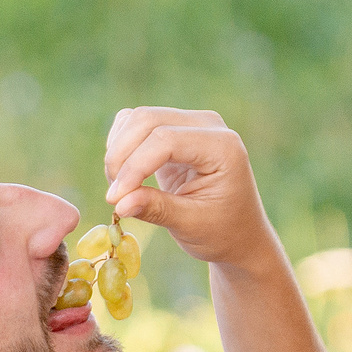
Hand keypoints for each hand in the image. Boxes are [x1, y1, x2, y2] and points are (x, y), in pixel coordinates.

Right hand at [101, 108, 281, 271]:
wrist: (237, 231)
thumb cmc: (222, 231)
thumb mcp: (192, 225)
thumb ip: (156, 209)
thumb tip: (118, 203)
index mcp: (222, 146)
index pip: (166, 140)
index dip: (134, 167)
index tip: (115, 200)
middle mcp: (208, 125)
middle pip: (147, 120)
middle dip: (121, 156)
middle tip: (114, 197)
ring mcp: (190, 123)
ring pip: (136, 119)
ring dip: (117, 151)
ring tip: (120, 190)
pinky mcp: (174, 129)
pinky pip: (136, 124)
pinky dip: (121, 146)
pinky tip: (125, 176)